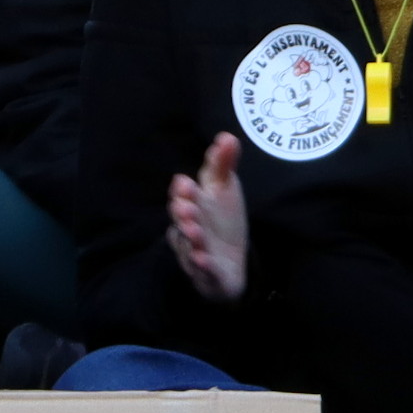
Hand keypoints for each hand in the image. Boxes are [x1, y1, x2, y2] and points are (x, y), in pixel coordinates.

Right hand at [167, 133, 248, 302]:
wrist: (231, 263)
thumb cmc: (222, 221)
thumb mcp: (224, 189)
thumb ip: (222, 164)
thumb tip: (226, 136)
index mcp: (192, 206)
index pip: (184, 196)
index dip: (183, 191)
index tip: (185, 183)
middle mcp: (189, 230)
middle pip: (182, 221)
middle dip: (183, 213)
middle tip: (186, 207)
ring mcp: (196, 254)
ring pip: (190, 246)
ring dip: (191, 238)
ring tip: (194, 231)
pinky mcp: (208, 276)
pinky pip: (204, 273)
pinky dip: (202, 267)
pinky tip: (203, 260)